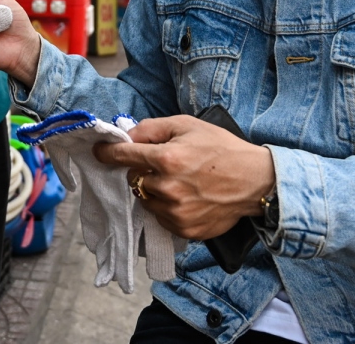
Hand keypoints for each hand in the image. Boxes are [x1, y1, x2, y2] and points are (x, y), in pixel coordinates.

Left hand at [94, 116, 275, 239]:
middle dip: (143, 171)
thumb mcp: (188, 125)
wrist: (255, 181)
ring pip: (146, 200)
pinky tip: (187, 198)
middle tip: (165, 165)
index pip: (124, 156)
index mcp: (167, 159)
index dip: (108, 153)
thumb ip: (153, 128)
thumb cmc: (222, 148)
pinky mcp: (184, 230)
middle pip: (134, 179)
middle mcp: (168, 188)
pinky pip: (161, 217)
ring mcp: (176, 212)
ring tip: (179, 182)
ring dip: (153, 191)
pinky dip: (167, 208)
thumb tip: (128, 136)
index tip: (99, 152)